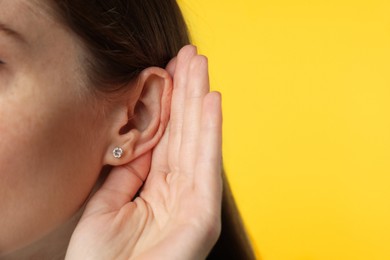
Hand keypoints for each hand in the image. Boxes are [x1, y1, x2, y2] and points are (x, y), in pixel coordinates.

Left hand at [65, 45, 222, 259]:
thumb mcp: (107, 206)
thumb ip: (126, 172)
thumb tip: (137, 140)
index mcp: (157, 189)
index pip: (166, 138)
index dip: (168, 104)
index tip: (168, 71)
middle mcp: (180, 191)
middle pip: (184, 133)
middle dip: (187, 92)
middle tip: (190, 55)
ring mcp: (194, 202)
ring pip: (197, 140)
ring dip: (199, 100)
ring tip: (200, 65)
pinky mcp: (203, 215)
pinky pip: (206, 165)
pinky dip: (210, 132)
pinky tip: (210, 100)